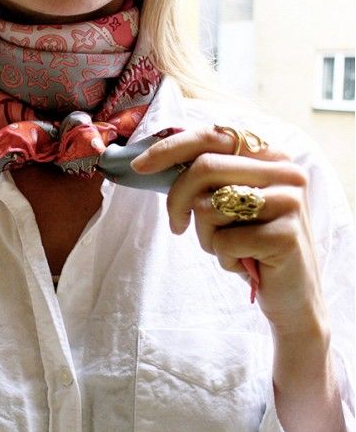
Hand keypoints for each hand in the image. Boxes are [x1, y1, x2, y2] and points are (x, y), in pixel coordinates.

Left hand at [131, 126, 322, 334]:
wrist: (291, 295)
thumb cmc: (250, 246)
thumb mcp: (227, 206)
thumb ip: (205, 179)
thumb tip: (151, 161)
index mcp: (269, 156)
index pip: (212, 136)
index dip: (170, 149)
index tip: (139, 166)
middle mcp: (284, 171)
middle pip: (204, 168)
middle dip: (176, 200)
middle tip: (177, 225)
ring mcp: (289, 201)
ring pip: (208, 207)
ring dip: (206, 236)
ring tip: (231, 248)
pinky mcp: (285, 235)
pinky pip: (224, 241)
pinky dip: (223, 258)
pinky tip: (244, 264)